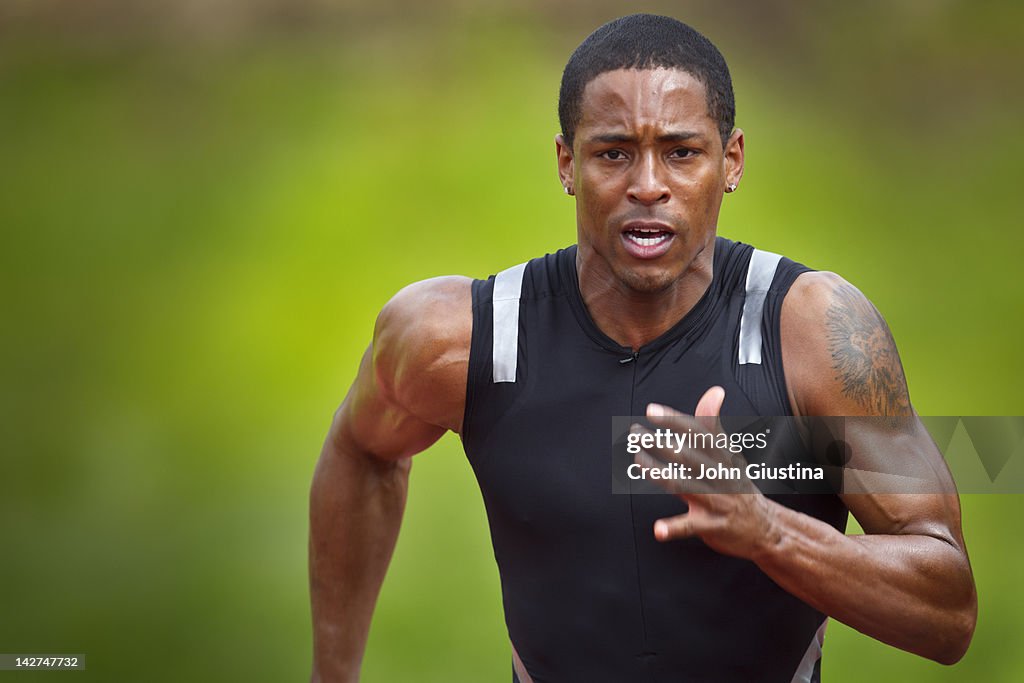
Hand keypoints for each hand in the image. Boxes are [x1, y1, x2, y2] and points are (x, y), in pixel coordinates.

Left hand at [633, 386, 779, 560]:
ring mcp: (718, 502)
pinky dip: (674, 528)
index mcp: (723, 457)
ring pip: (686, 486)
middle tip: (635, 433)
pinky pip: (691, 527)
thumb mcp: (729, 454)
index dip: (675, 421)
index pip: (698, 433)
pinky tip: (657, 529)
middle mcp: (721, 476)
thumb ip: (712, 425)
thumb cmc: (737, 486)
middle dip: (660, 443)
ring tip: (638, 462)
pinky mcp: (714, 527)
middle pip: (688, 456)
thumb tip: (715, 390)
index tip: (652, 411)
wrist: (766, 528)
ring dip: (659, 474)